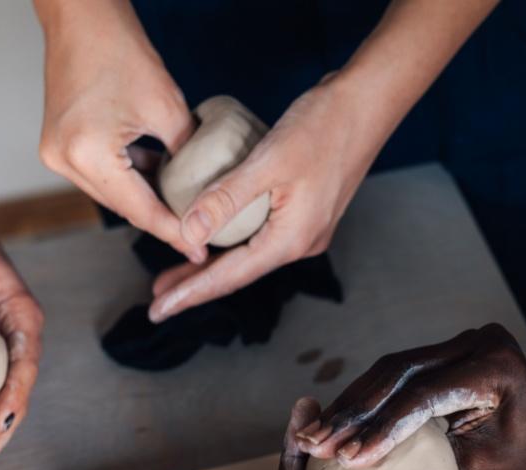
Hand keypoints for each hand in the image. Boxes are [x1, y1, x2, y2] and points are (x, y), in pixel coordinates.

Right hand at [36, 0, 200, 260]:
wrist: (81, 18)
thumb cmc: (121, 50)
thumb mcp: (168, 108)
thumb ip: (187, 155)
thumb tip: (206, 189)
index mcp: (88, 154)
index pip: (140, 208)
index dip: (174, 231)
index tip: (199, 248)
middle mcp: (64, 161)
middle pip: (122, 206)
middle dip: (161, 220)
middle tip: (195, 236)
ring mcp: (55, 155)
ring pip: (110, 193)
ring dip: (144, 200)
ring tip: (181, 211)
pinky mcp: (57, 146)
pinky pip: (99, 175)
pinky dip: (127, 179)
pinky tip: (156, 180)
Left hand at [148, 73, 384, 321]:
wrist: (368, 102)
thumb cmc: (323, 125)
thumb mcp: (268, 161)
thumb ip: (225, 199)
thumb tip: (186, 233)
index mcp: (291, 239)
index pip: (230, 277)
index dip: (190, 293)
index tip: (159, 310)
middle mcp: (299, 243)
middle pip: (237, 273)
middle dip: (196, 285)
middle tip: (157, 298)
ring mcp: (304, 229)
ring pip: (247, 255)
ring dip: (211, 263)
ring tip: (176, 275)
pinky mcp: (304, 212)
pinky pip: (258, 236)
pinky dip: (230, 240)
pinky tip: (212, 236)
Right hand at [296, 323, 525, 469]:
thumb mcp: (478, 469)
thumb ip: (424, 455)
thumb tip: (360, 457)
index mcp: (494, 365)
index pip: (422, 397)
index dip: (378, 429)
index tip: (344, 459)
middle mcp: (477, 342)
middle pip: (397, 376)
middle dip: (352, 414)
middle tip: (313, 442)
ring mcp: (461, 343)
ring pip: (389, 372)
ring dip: (349, 406)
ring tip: (312, 434)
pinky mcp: (447, 354)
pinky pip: (397, 375)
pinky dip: (365, 400)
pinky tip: (334, 421)